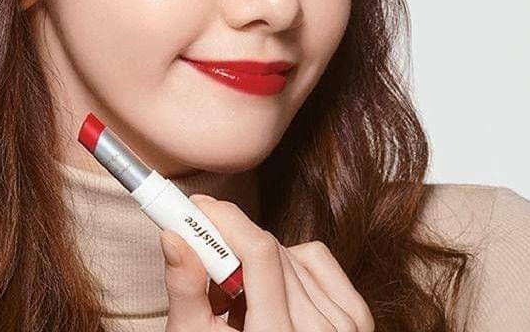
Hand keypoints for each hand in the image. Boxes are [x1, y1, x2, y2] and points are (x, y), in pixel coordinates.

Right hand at [159, 193, 374, 331]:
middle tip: (200, 253)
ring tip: (237, 296)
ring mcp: (344, 325)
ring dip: (257, 259)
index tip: (197, 208)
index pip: (259, 252)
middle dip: (230, 242)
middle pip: (272, 251)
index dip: (226, 220)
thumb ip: (185, 290)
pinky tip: (270, 290)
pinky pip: (318, 261)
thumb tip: (172, 236)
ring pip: (292, 253)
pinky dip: (290, 263)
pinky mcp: (357, 318)